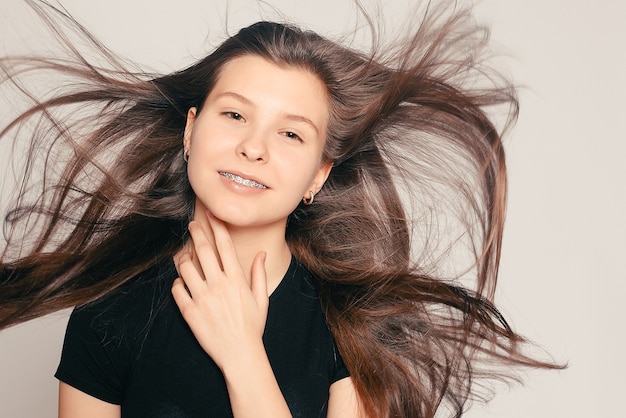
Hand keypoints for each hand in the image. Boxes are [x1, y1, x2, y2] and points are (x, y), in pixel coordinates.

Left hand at [171, 214, 268, 369]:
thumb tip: (261, 254)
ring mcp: (202, 298)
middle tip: (192, 224)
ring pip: (185, 267)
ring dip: (183, 258)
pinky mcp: (189, 312)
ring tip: (184, 256)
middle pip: (202, 250)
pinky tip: (181, 282)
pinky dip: (177, 282)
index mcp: (236, 280)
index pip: (225, 245)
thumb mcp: (261, 299)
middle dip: (196, 233)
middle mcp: (218, 285)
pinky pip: (177, 289)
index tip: (211, 215)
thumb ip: (259, 274)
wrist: (239, 354)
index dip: (217, 227)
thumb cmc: (252, 327)